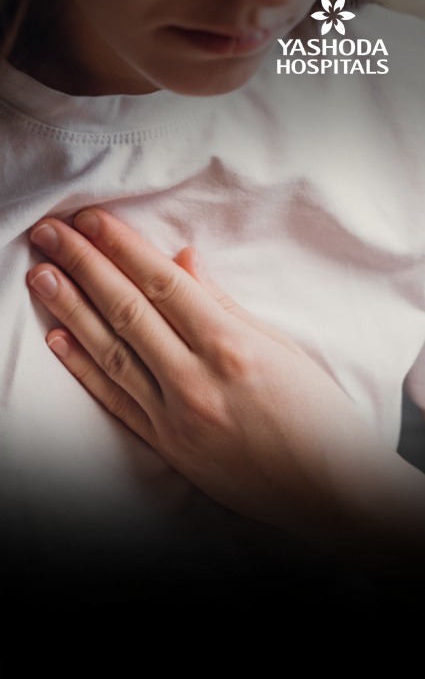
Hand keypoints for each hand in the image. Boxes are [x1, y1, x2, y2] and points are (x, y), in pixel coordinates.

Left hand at [27, 209, 424, 562]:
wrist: (328, 492)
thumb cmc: (318, 416)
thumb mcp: (281, 349)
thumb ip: (226, 305)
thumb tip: (183, 262)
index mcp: (231, 347)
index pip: (163, 284)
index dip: (122, 247)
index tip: (91, 219)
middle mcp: (196, 379)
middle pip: (128, 310)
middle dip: (84, 265)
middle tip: (49, 233)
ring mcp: (175, 416)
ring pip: (112, 351)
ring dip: (72, 309)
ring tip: (41, 276)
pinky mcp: (166, 444)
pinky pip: (116, 400)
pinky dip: (84, 368)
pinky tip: (59, 340)